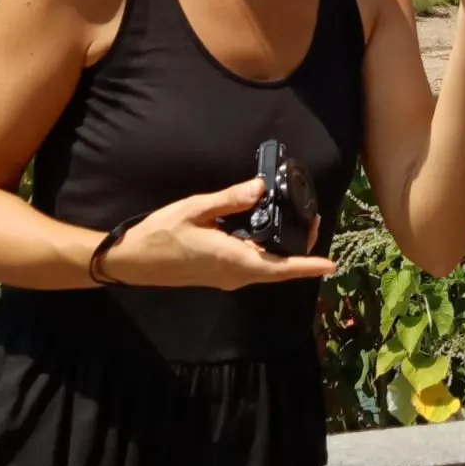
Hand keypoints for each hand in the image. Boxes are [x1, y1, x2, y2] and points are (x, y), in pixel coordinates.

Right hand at [96, 178, 337, 289]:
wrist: (133, 260)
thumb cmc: (160, 234)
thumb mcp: (195, 209)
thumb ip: (230, 199)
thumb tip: (261, 187)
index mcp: (232, 259)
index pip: (280, 267)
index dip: (307, 266)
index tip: (331, 265)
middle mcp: (235, 274)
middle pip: (278, 268)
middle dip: (302, 251)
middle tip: (315, 222)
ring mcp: (227, 278)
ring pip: (266, 268)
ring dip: (284, 252)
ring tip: (298, 223)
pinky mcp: (219, 275)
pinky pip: (252, 266)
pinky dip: (266, 252)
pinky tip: (264, 231)